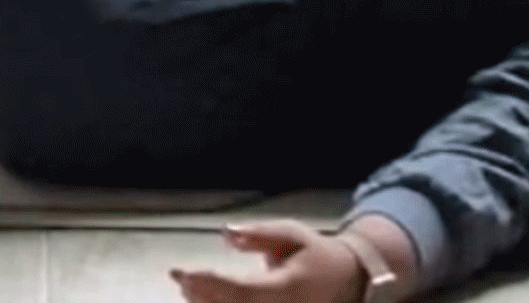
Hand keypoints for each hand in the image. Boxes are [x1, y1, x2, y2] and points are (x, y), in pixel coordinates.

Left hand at [170, 221, 366, 302]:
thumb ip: (259, 234)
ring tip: (188, 288)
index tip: (181, 271)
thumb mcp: (291, 234)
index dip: (208, 284)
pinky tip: (203, 299)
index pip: (240, 291)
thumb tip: (226, 233)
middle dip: (201, 297)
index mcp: (287, 287)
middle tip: (181, 278)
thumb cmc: (315, 254)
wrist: (347, 281)